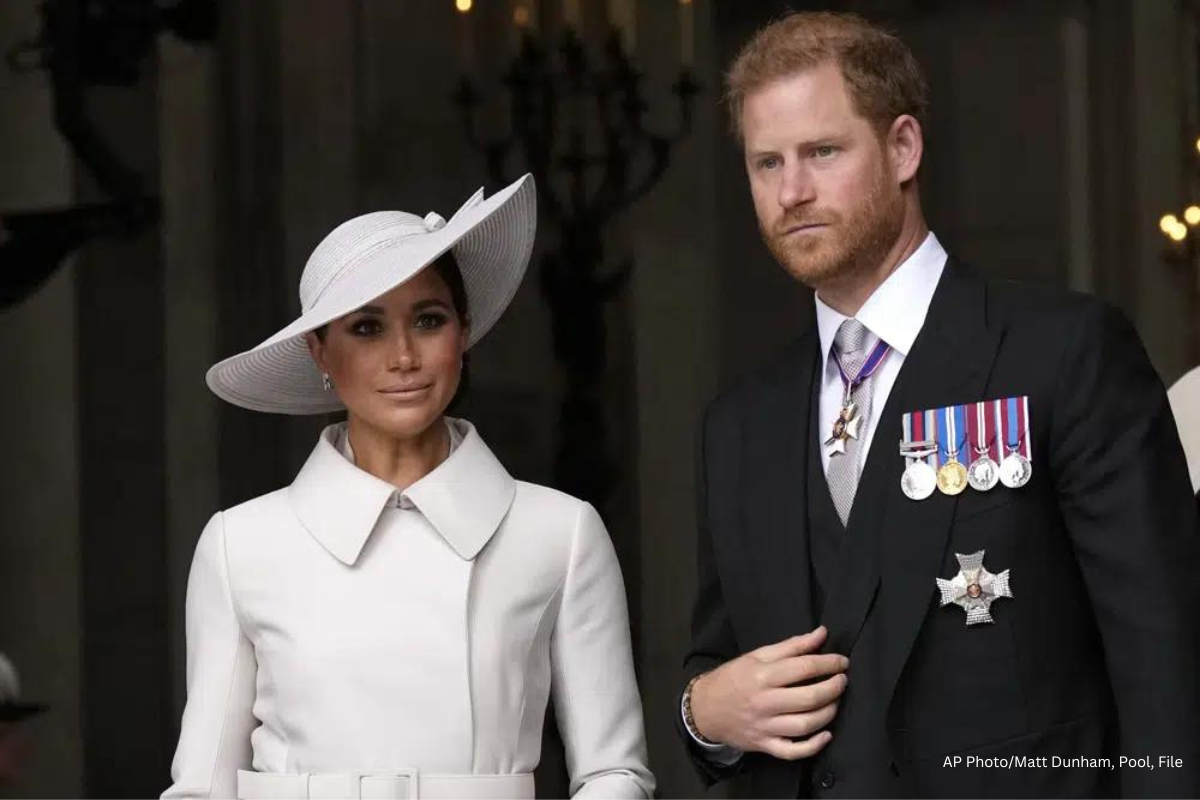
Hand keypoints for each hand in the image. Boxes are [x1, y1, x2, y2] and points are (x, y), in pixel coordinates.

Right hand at [690, 626, 847, 759]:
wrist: (705, 708)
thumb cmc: (733, 678)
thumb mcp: (757, 656)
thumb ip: (791, 645)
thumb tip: (821, 633)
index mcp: (762, 675)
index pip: (804, 667)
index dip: (829, 663)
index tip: (842, 662)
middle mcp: (764, 702)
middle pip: (809, 698)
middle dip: (833, 688)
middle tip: (842, 681)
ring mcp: (765, 726)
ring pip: (805, 725)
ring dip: (828, 713)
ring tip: (835, 701)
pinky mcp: (765, 744)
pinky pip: (793, 751)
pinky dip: (813, 746)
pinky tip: (826, 734)